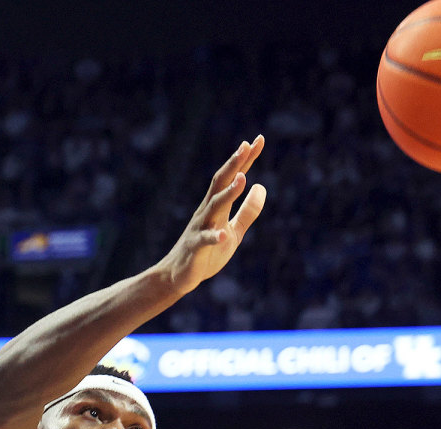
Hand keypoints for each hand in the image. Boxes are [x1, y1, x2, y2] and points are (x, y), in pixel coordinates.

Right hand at [155, 135, 267, 296]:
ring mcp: (200, 228)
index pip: (233, 178)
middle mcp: (207, 212)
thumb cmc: (207, 253)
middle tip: (246, 146)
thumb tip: (261, 187)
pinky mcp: (195, 248)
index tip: (259, 140)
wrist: (179, 276)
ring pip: (213, 207)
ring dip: (228, 193)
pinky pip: (205, 241)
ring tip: (242, 179)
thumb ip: (248, 211)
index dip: (246, 160)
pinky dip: (215, 237)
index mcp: (217, 207)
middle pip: (220, 184)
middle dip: (233, 165)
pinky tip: (225, 234)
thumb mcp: (234, 231)